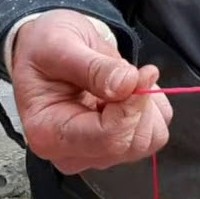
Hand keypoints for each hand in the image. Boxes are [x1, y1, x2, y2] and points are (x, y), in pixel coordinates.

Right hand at [10, 10, 171, 173]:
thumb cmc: (44, 49)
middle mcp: (71, 153)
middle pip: (130, 144)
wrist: (46, 50)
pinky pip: (155, 133)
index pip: (107, 138)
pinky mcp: (116, 146)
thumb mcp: (60, 45)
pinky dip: (152, 108)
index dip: (131, 106)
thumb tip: (127, 85)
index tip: (137, 73)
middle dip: (138, 105)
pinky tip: (127, 90)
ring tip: (121, 80)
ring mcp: (96, 153)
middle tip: (125, 72)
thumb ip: (93, 67)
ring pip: (147, 142)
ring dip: (147, 106)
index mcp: (49, 134)